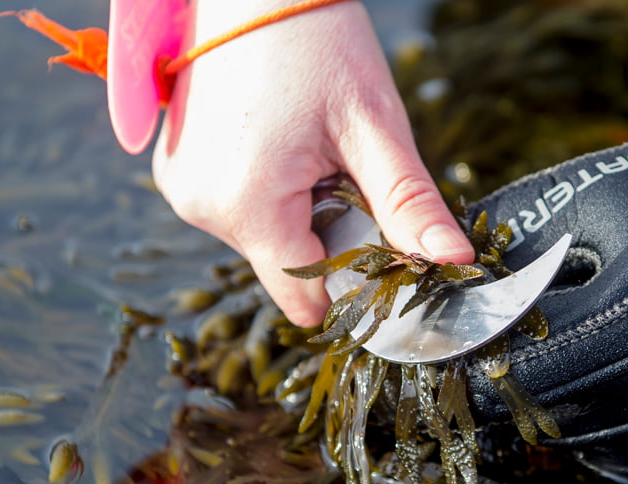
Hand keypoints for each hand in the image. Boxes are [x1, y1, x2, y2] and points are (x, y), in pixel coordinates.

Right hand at [152, 0, 472, 326]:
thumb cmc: (316, 41)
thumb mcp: (373, 125)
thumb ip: (408, 204)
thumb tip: (453, 259)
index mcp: (248, 205)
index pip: (306, 296)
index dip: (350, 277)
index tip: (371, 230)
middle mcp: (201, 208)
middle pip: (285, 264)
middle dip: (321, 227)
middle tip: (333, 159)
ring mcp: (181, 191)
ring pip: (260, 237)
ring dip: (291, 205)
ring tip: (297, 139)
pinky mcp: (174, 173)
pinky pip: (233, 208)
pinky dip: (261, 187)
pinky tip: (270, 137)